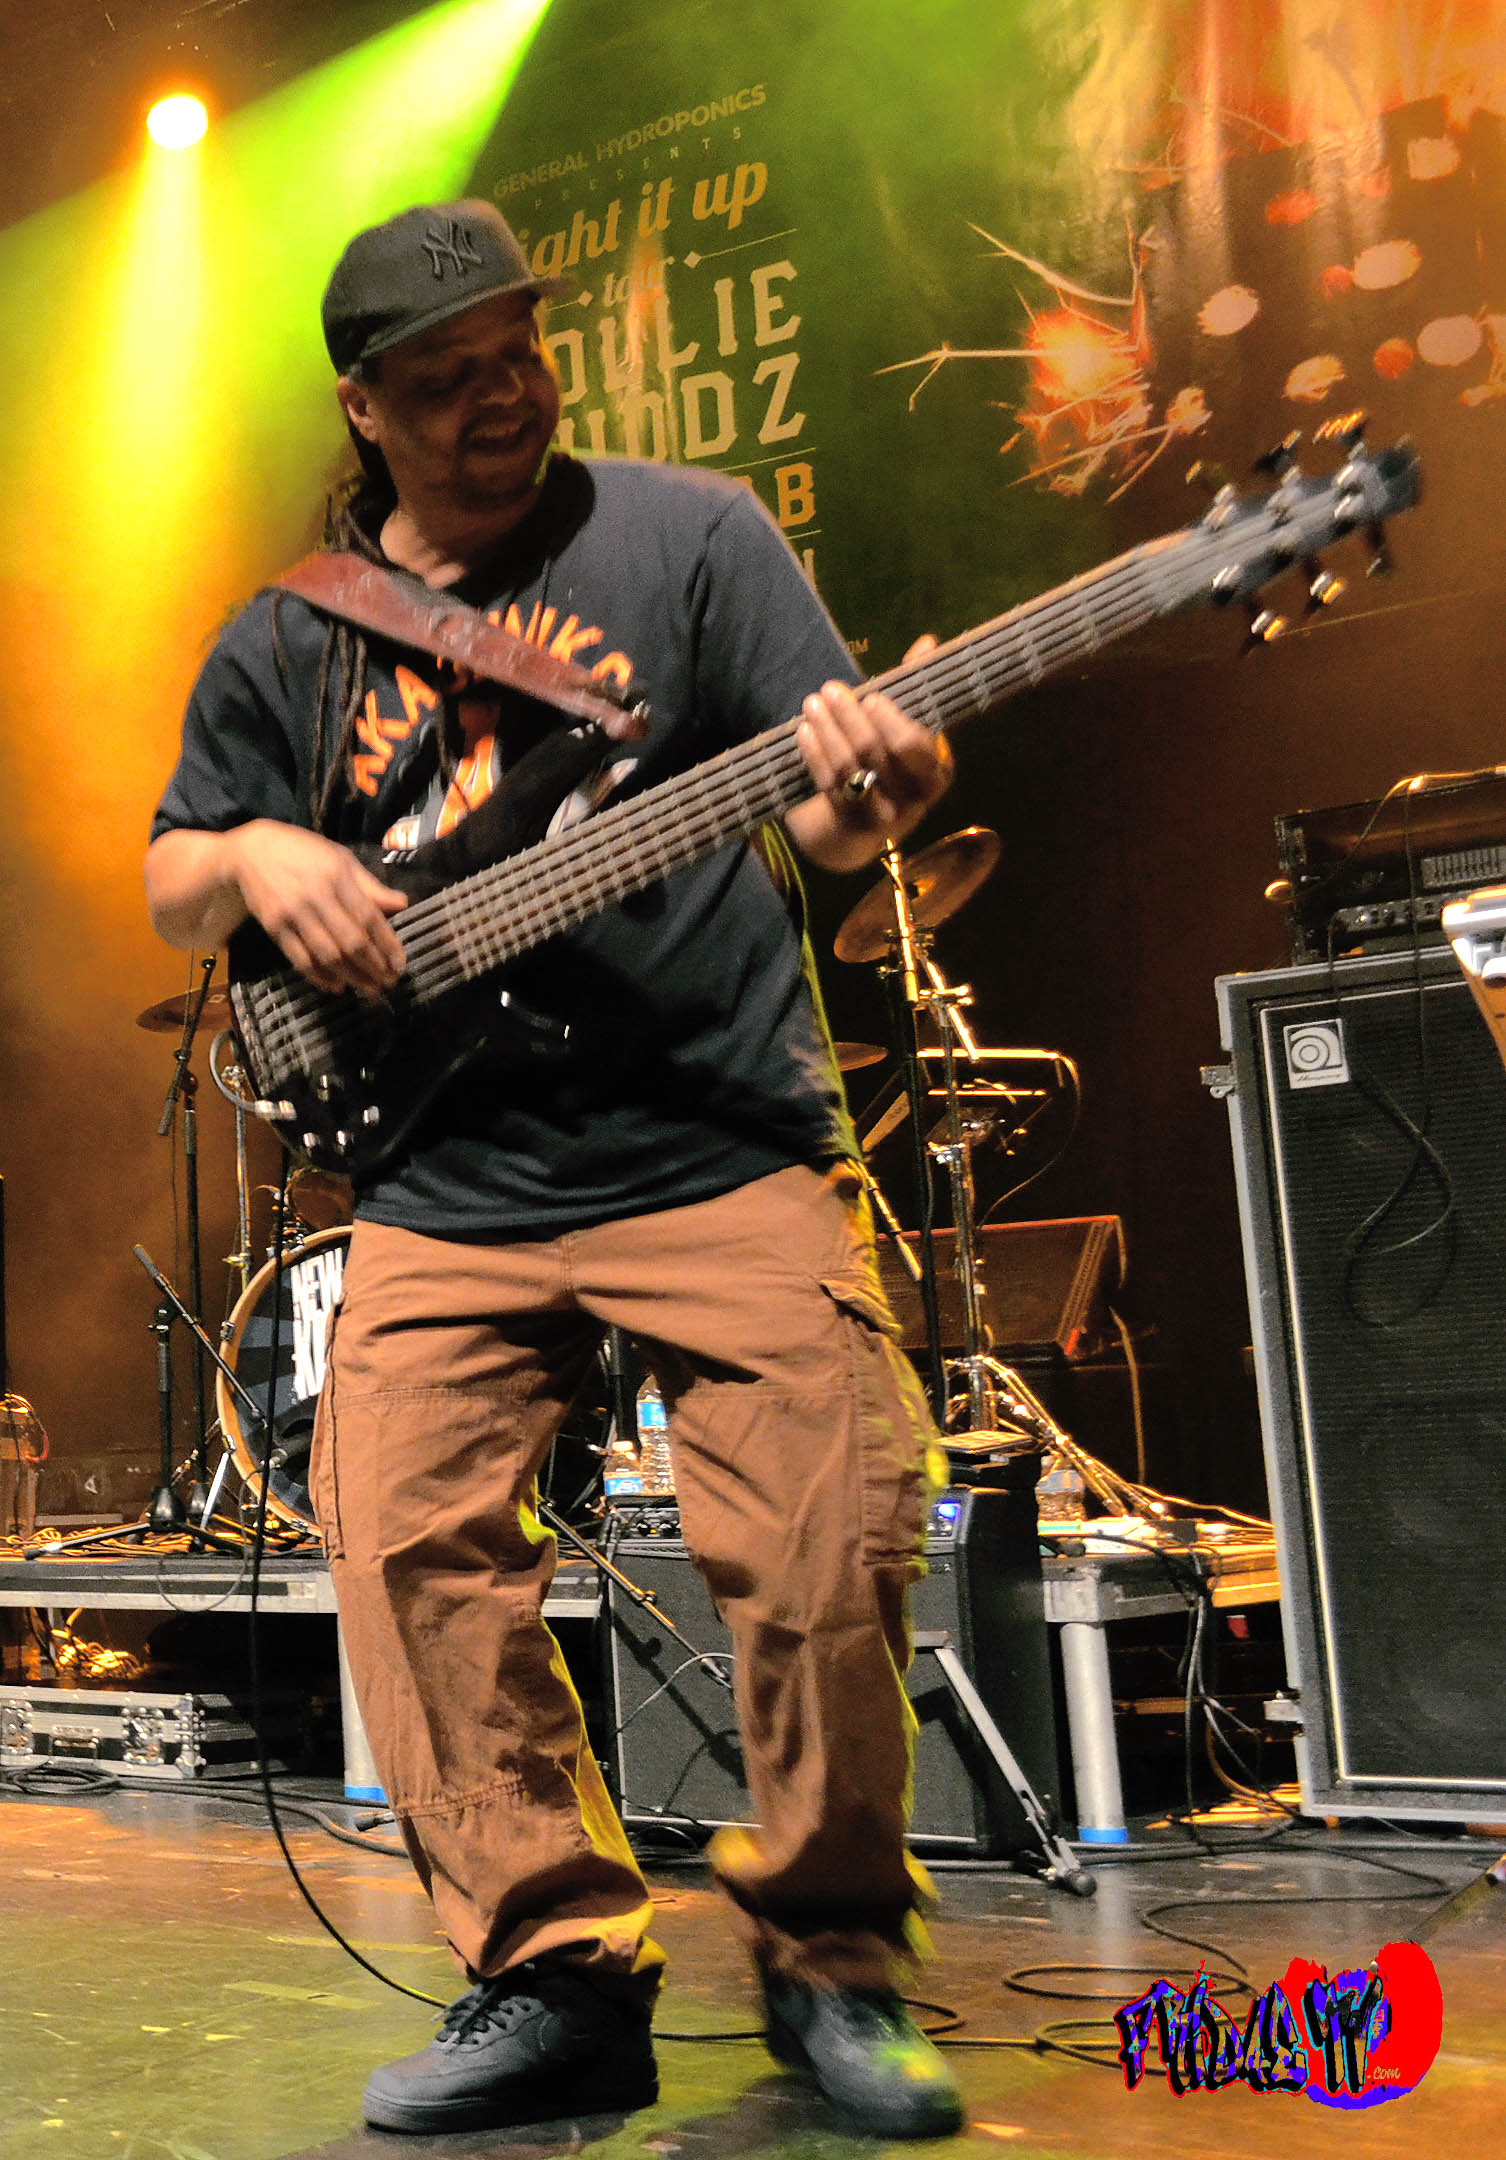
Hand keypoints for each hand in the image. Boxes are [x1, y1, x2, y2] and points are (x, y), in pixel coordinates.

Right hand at [229, 822, 407, 998]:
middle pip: (350, 941)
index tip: (400, 964)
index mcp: (337, 877)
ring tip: (370, 990)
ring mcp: (292, 915)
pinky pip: (300, 959)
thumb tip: (402, 904)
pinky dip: (320, 977)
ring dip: (352, 977)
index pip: (368, 917)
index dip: (387, 944)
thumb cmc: (303, 853)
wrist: (251, 853)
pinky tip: (336, 987)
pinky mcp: (274, 928)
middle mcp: (315, 897)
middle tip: (389, 983)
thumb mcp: (341, 859)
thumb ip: (371, 886)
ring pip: (327, 955)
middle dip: (373, 967)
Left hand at [788, 636, 952, 869]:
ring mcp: (882, 818)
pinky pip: (830, 786)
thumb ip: (913, 689)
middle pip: (878, 753)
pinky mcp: (851, 827)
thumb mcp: (902, 730)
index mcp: (935, 773)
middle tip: (829, 689)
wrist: (857, 829)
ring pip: (851, 769)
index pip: (916, 747)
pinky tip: (804, 731)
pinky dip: (816, 756)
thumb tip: (927, 642)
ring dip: (828, 731)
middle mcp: (914, 801)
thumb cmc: (885, 766)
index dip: (892, 721)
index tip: (871, 696)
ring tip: (812, 703)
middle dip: (850, 717)